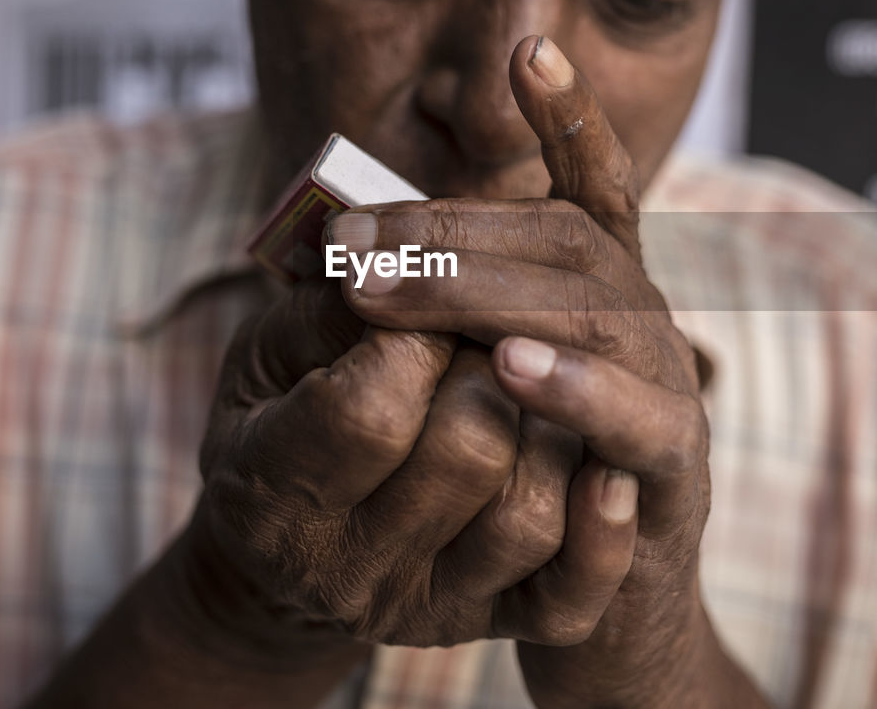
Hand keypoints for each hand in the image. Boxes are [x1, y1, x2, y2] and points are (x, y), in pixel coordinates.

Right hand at [173, 263, 640, 685]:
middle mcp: (346, 568)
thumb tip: (408, 254)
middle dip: (488, 355)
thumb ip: (327, 306)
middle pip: (467, 452)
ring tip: (522, 368)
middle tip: (474, 320)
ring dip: (549, 418)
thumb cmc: (286, 417)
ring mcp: (425, 605)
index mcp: (268, 494)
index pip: (369, 412)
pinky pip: (567, 599)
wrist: (300, 544)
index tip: (418, 280)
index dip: (415, 325)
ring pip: (528, 512)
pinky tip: (609, 468)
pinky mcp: (487, 622)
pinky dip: (600, 528)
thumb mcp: (269, 353)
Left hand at [330, 36, 740, 705]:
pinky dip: (585, 396)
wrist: (601, 604)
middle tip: (346, 244)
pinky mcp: (678, 478)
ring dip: (496, 297)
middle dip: (454, 234)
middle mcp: (644, 327)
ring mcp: (670, 394)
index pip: (595, 191)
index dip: (569, 120)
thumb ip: (448, 311)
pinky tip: (513, 372)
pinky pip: (649, 428)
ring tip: (399, 293)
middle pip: (569, 245)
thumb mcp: (484, 383)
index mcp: (600, 296)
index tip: (529, 47)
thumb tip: (342, 242)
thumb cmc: (527, 476)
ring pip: (604, 319)